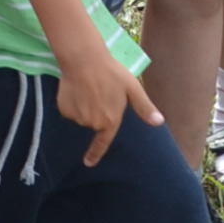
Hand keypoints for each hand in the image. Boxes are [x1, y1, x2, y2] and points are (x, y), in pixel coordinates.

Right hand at [52, 49, 164, 167]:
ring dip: (84, 106)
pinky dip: (72, 102)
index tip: (88, 163)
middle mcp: (92, 123)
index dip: (95, 154)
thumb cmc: (112, 72)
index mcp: (110, 121)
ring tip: (88, 87)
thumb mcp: (133, 88)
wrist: (84, 59)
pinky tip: (76, 88)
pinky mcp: (64, 109)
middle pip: (94, 122)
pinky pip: (70, 110)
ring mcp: (77, 117)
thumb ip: (144, 107)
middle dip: (97, 111)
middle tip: (100, 92)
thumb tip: (159, 122)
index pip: (102, 143)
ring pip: (81, 116)